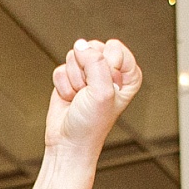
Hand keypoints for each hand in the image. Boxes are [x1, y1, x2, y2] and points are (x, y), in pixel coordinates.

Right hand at [44, 37, 141, 160]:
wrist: (69, 142)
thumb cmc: (91, 125)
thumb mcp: (102, 92)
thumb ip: (95, 62)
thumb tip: (81, 45)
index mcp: (127, 74)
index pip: (115, 48)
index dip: (105, 66)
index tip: (105, 87)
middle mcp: (109, 71)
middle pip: (92, 49)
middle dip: (86, 72)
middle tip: (89, 93)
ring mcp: (88, 73)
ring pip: (75, 57)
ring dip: (74, 81)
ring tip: (80, 98)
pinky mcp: (70, 77)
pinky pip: (61, 68)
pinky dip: (63, 85)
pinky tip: (70, 98)